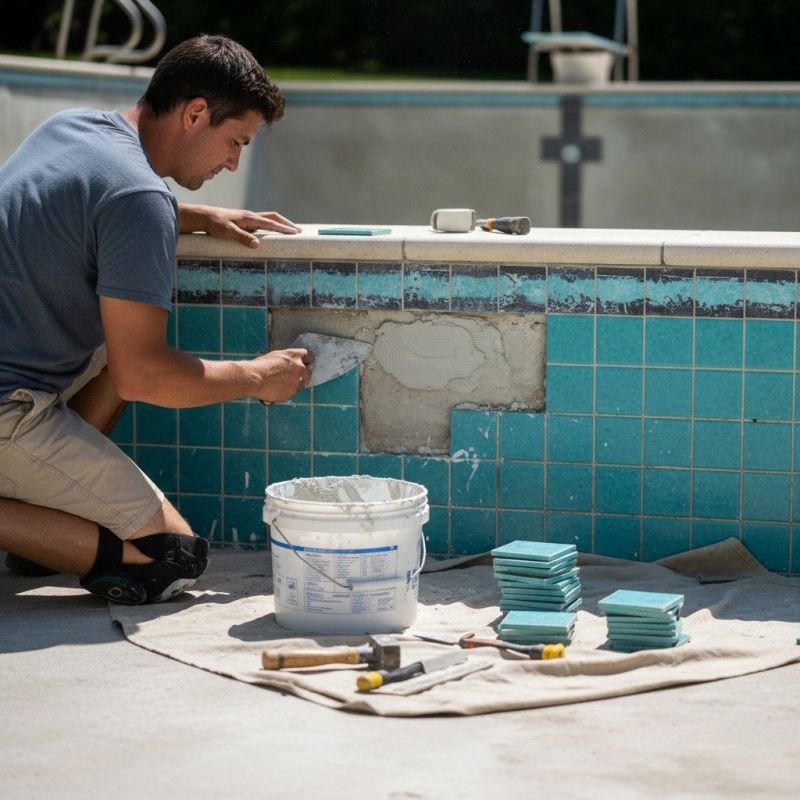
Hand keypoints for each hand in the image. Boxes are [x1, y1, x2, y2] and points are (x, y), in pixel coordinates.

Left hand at [179, 203, 301, 247]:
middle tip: (298, 231)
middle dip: (286, 224)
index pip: (270, 223)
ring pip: (269, 219)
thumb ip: (242, 238)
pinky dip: (271, 226)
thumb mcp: (227, 232)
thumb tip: (257, 244)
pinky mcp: (245, 222)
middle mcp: (251, 216)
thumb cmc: (215, 224)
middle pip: (274, 217)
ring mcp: (248, 218)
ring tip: (289, 231)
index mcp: (249, 218)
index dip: (283, 228)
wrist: (204, 217)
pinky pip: (262, 223)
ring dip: (280, 224)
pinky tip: (272, 233)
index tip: (295, 233)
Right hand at [253, 348, 314, 403]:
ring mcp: (297, 381)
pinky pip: (293, 391)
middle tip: (294, 375)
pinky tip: (278, 389)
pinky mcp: (292, 392)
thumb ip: (287, 360)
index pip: (310, 355)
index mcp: (295, 356)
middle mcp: (299, 368)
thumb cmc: (261, 366)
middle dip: (302, 373)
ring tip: (283, 383)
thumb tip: (290, 363)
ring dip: (296, 383)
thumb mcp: (275, 356)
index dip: (308, 360)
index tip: (306, 362)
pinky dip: (288, 391)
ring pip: (302, 383)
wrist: (254, 378)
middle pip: (308, 372)